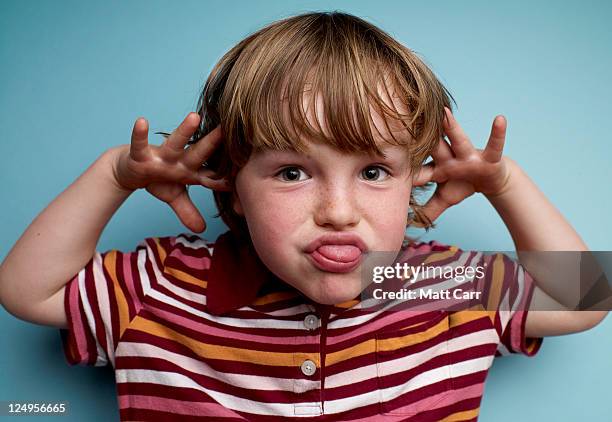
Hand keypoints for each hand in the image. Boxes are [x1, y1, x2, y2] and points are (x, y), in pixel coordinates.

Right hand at [112, 112, 230, 232]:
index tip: (243, 175)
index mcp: (190, 171)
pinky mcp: (140, 154)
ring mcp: (160, 156)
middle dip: (214, 143)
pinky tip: (142, 122)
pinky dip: (139, 135)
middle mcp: (179, 160)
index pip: (211, 175)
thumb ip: (188, 211)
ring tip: (195, 116)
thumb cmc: (158, 178)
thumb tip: (201, 229)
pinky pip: (140, 144)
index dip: (225, 178)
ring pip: (175, 142)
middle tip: (230, 130)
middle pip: (199, 153)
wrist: (130, 168)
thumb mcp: (174, 197)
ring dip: (185, 131)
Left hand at [413, 107, 511, 222]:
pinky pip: (495, 145)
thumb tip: (411, 224)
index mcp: (437, 169)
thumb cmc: (463, 184)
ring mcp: (469, 156)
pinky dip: (498, 133)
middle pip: (432, 147)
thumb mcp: (446, 198)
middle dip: (421, 137)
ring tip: (444, 113)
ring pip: (459, 140)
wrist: (491, 178)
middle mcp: (450, 158)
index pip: (416, 170)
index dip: (402, 167)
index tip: (382, 155)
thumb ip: (429, 210)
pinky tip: (500, 119)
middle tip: (404, 120)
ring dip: (452, 127)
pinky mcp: (489, 157)